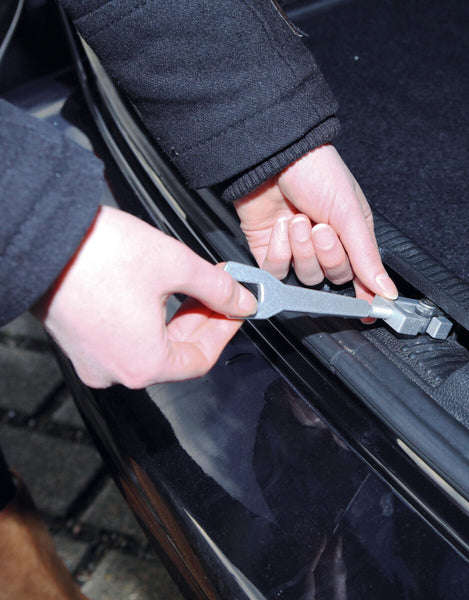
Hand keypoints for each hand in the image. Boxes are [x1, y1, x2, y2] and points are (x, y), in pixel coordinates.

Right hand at [34, 206, 256, 388]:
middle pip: (176, 354)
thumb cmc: (98, 253)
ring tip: (192, 286)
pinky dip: (149, 318)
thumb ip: (218, 289)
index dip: (224, 331)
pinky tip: (159, 292)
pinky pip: (126, 337)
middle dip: (201, 319)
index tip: (236, 308)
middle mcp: (115, 370)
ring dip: (176, 317)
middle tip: (218, 291)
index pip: (200, 360)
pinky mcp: (79, 340)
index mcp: (142, 363)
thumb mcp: (177, 266)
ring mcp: (92, 357)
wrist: (41, 235)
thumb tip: (242, 302)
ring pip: (151, 344)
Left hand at [234, 144, 397, 300]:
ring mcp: (297, 250)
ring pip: (305, 277)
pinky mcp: (270, 251)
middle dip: (327, 255)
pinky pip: (277, 271)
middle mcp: (325, 246)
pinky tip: (280, 226)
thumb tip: (387, 290)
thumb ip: (366, 257)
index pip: (361, 276)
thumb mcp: (350, 213)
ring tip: (298, 220)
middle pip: (332, 279)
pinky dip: (279, 251)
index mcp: (351, 236)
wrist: (273, 155)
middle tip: (321, 228)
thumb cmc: (316, 171)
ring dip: (302, 249)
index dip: (364, 294)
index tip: (366, 310)